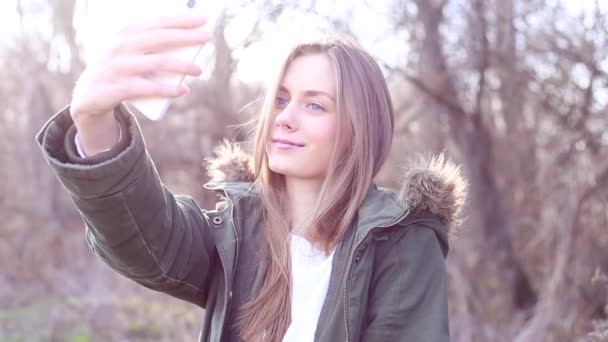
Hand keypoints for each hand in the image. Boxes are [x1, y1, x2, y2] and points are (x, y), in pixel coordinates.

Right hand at [70, 15, 210, 153]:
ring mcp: (119, 66)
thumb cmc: (119, 68)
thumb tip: (189, 42)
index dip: (180, 19)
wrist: (88, 94)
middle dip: (187, 36)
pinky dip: (168, 89)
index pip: (156, 21)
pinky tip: (183, 90)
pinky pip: (148, 88)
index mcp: (124, 32)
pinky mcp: (118, 87)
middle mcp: (120, 45)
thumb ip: (151, 43)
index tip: (203, 18)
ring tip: (200, 70)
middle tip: (208, 36)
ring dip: (183, 65)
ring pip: (158, 63)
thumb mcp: (130, 51)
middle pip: (160, 38)